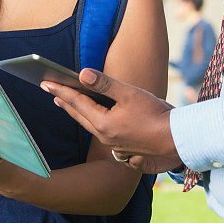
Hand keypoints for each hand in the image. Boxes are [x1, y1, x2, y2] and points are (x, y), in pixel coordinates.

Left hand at [41, 69, 183, 172]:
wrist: (178, 140)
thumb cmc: (156, 114)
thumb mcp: (130, 94)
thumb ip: (105, 84)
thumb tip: (82, 74)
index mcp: (103, 123)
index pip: (76, 102)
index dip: (61, 90)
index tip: (45, 83)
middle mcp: (105, 136)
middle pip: (79, 115)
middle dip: (64, 101)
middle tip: (51, 91)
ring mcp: (114, 145)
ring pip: (89, 125)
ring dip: (76, 112)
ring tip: (66, 103)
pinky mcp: (124, 148)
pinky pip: (101, 133)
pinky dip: (91, 122)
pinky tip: (94, 120)